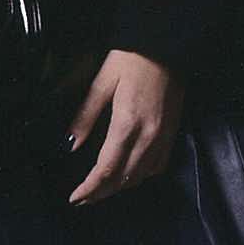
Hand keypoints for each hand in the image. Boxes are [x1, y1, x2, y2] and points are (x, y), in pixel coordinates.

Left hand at [66, 49, 184, 205]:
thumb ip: (85, 116)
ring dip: (119, 186)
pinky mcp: (172, 132)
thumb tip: (71, 144)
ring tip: (102, 190)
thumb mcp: (102, 83)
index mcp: (127, 124)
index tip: (76, 197)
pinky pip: (158, 166)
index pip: (106, 169)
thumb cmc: (132, 58)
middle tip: (83, 199)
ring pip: (140, 176)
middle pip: (123, 178)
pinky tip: (130, 174)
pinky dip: (141, 175)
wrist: (167, 45)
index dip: (90, 188)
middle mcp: (148, 136)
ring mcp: (163, 136)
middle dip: (101, 193)